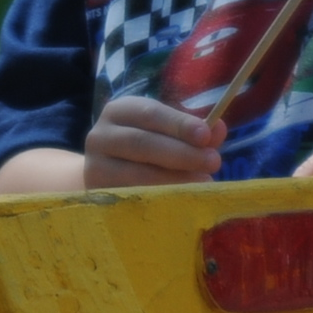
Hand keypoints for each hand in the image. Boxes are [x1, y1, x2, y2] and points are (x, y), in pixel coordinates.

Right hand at [82, 93, 224, 188]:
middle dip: (181, 153)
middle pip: (141, 143)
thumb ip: (193, 131)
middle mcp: (100, 135)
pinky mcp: (97, 195)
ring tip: (203, 183)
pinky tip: (180, 201)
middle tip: (213, 162)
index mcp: (120, 111)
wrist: (104, 177)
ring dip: (173, 179)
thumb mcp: (167, 133)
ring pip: (135, 174)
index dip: (178, 124)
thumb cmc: (145, 150)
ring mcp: (95, 167)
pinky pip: (130, 198)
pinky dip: (158, 199)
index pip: (149, 113)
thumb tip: (218, 129)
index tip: (205, 135)